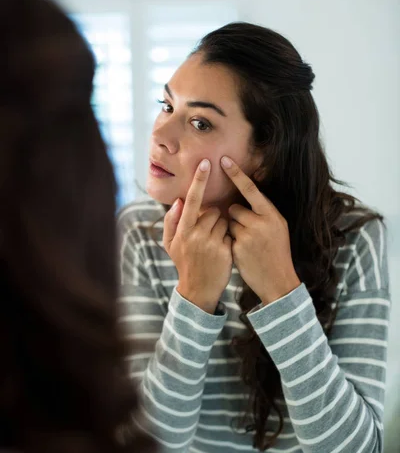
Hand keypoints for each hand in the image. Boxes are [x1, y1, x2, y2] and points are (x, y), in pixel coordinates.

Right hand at [163, 159, 232, 313]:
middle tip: (207, 233)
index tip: (206, 163)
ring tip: (213, 244)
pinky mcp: (226, 251)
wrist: (198, 290)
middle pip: (213, 211)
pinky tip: (222, 251)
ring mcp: (212, 243)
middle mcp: (197, 235)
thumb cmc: (184, 263)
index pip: (193, 199)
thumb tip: (179, 201)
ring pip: (224, 221)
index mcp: (183, 230)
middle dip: (213, 217)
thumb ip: (172, 221)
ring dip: (222, 227)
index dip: (199, 180)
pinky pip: (231, 233)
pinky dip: (229, 238)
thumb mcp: (170, 244)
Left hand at [221, 156, 300, 305]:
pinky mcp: (238, 248)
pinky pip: (226, 237)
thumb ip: (263, 213)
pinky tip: (243, 254)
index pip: (251, 190)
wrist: (278, 281)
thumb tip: (243, 199)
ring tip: (247, 244)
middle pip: (235, 208)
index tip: (224, 160)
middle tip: (249, 233)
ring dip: (232, 230)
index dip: (237, 174)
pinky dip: (230, 243)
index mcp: (272, 214)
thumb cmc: (276, 252)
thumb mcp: (278, 228)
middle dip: (236, 218)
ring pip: (229, 223)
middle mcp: (261, 222)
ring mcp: (249, 235)